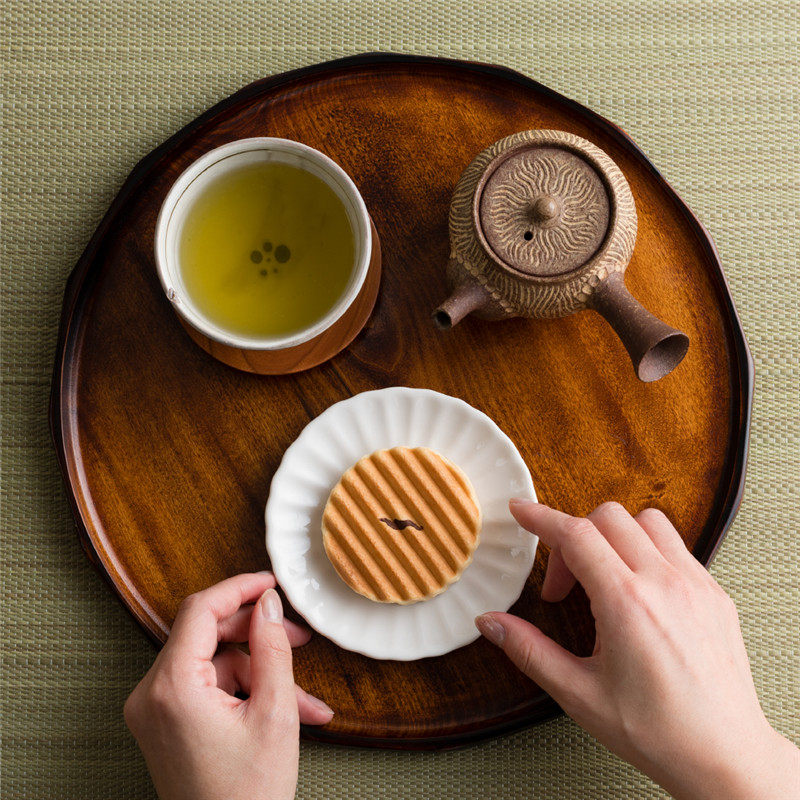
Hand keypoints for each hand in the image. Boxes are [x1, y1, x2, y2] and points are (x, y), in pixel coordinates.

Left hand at [124, 572, 332, 799]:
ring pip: (213, 662)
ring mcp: (154, 710)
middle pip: (206, 634)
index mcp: (171, 687)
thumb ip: (272, 647)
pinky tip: (284, 709)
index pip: (200, 609)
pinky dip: (244, 691)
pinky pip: (207, 687)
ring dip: (260, 671)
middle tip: (298, 635)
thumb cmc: (248, 796)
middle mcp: (151, 694)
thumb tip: (268, 604)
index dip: (240, 588)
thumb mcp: (274, 713)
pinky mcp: (164, 723)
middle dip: (257, 633)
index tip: (270, 582)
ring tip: (302, 697)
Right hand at [476, 500, 799, 799]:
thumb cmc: (657, 733)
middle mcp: (664, 583)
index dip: (541, 517)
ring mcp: (695, 584)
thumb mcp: (579, 694)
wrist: (725, 756)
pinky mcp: (715, 593)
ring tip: (603, 578)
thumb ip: (529, 650)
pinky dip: (646, 551)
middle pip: (608, 518)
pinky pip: (676, 546)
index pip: (575, 535)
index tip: (520, 511)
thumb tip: (490, 623)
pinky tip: (637, 590)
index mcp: (627, 604)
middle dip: (573, 539)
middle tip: (564, 586)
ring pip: (647, 521)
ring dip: (614, 536)